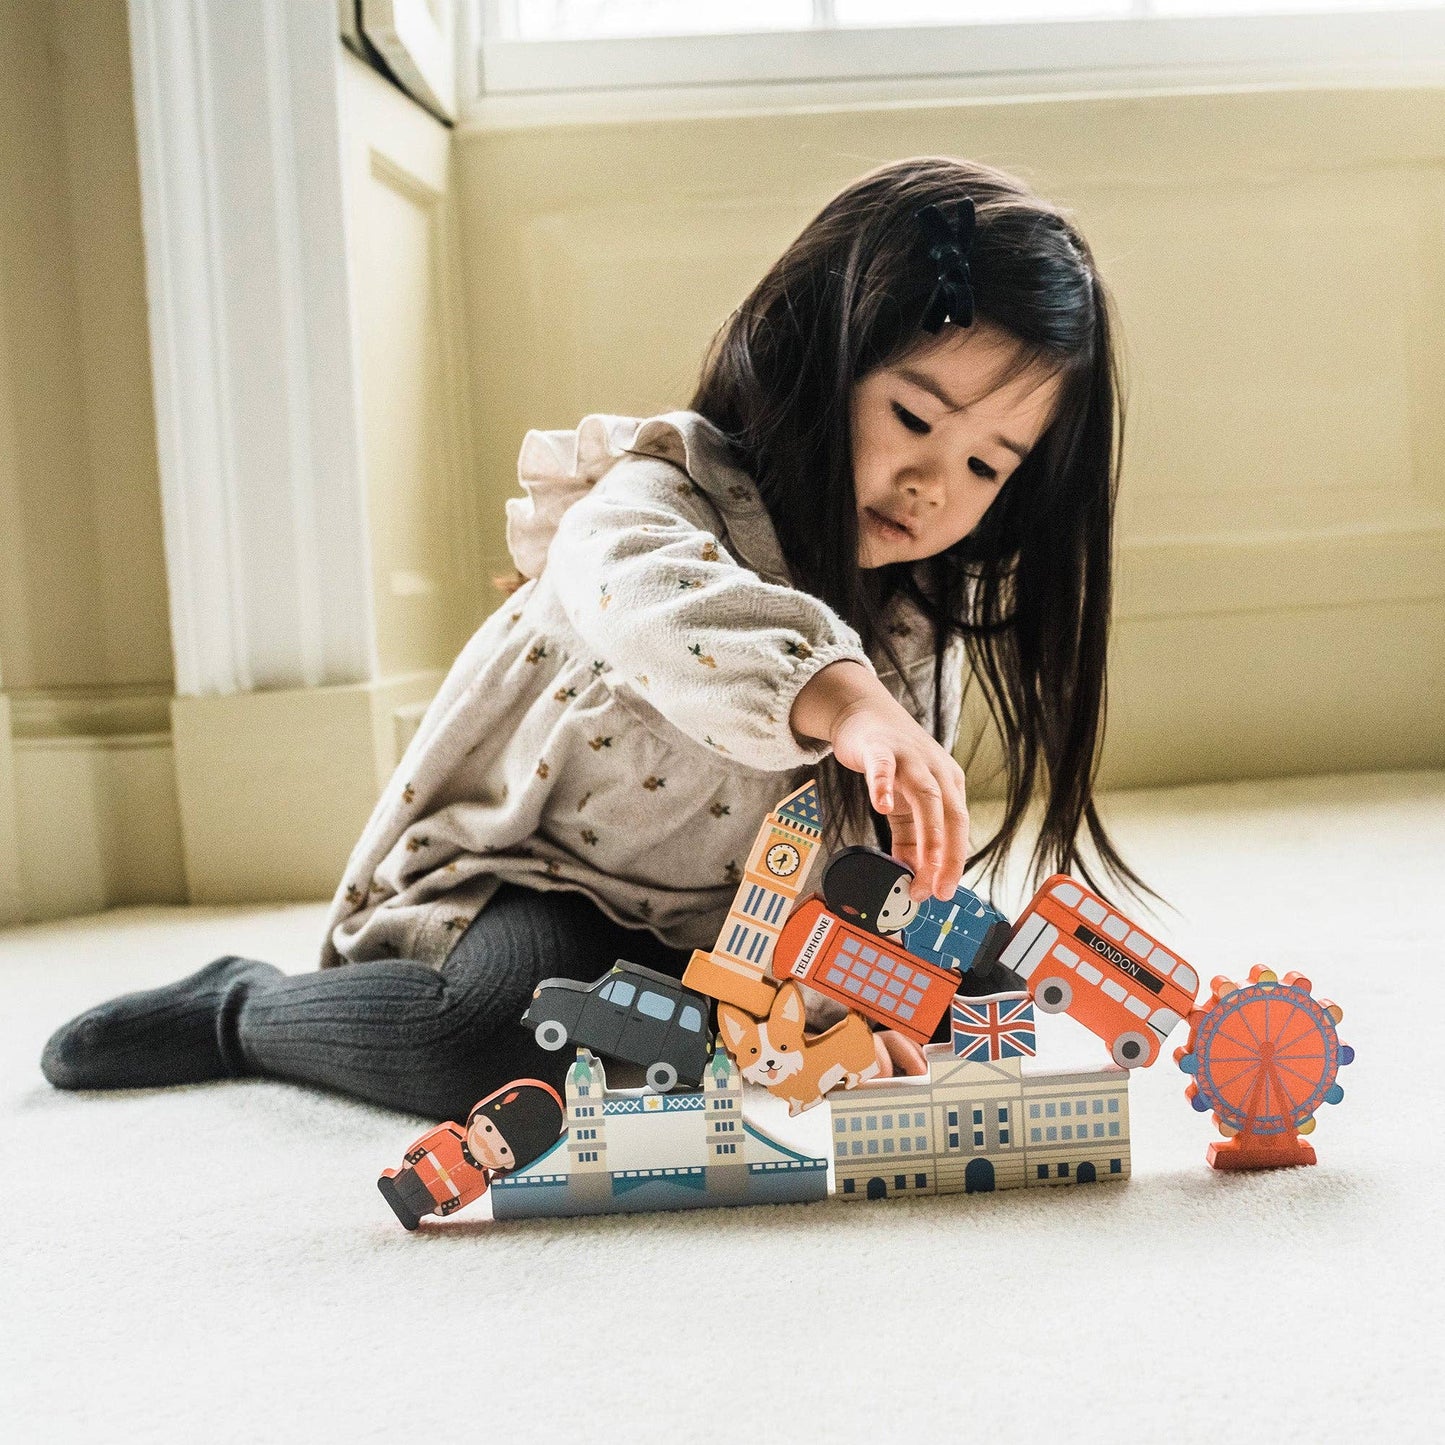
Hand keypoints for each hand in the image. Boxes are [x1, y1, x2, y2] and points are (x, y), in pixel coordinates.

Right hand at [791, 660, 969, 901]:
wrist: (866, 715)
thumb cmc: (891, 763)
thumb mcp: (905, 803)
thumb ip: (909, 839)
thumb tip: (911, 878)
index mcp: (949, 786)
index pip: (959, 830)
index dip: (953, 863)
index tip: (942, 892)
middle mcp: (937, 771)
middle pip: (951, 816)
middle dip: (948, 856)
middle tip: (938, 889)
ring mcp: (910, 758)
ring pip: (927, 797)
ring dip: (929, 834)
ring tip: (921, 864)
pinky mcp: (881, 749)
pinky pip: (884, 768)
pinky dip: (884, 786)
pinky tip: (881, 806)